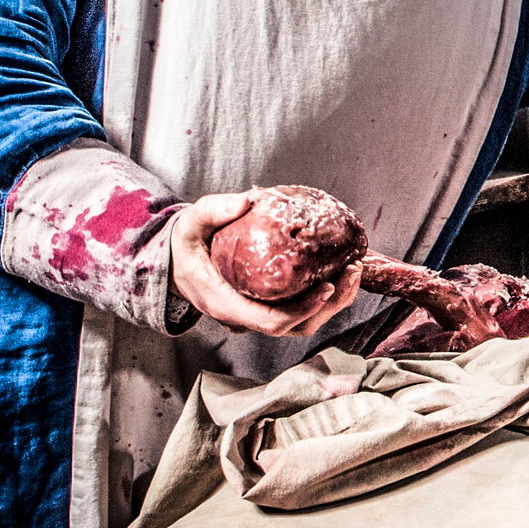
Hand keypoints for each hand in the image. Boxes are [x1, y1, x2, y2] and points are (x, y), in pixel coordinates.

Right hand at [171, 191, 364, 336]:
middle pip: (296, 327)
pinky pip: (301, 312)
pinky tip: (341, 273)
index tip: (327, 286)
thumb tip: (250, 200)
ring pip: (303, 324)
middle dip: (330, 304)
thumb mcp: (191, 222)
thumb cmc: (184, 245)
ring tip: (354, 271)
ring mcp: (257, 314)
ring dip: (335, 303)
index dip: (303, 310)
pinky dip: (326, 298)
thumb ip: (216, 209)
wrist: (174, 262)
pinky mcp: (268, 306)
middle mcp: (244, 317)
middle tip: (352, 271)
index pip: (271, 322)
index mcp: (225, 304)